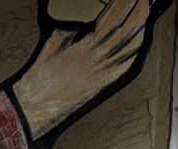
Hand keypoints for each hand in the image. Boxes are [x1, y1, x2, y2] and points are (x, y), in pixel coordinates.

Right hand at [12, 0, 152, 138]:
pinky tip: (140, 41)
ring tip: (145, 14)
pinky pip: (126, 65)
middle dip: (138, 11)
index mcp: (84, 46)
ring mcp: (103, 71)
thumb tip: (83, 20)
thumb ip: (72, 29)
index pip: (112, 17)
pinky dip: (136, 50)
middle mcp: (98, 58)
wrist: (32, 108)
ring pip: (131, 45)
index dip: (124, 3)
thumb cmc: (38, 79)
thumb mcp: (53, 43)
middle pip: (126, 28)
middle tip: (143, 0)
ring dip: (141, 27)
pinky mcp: (103, 84)